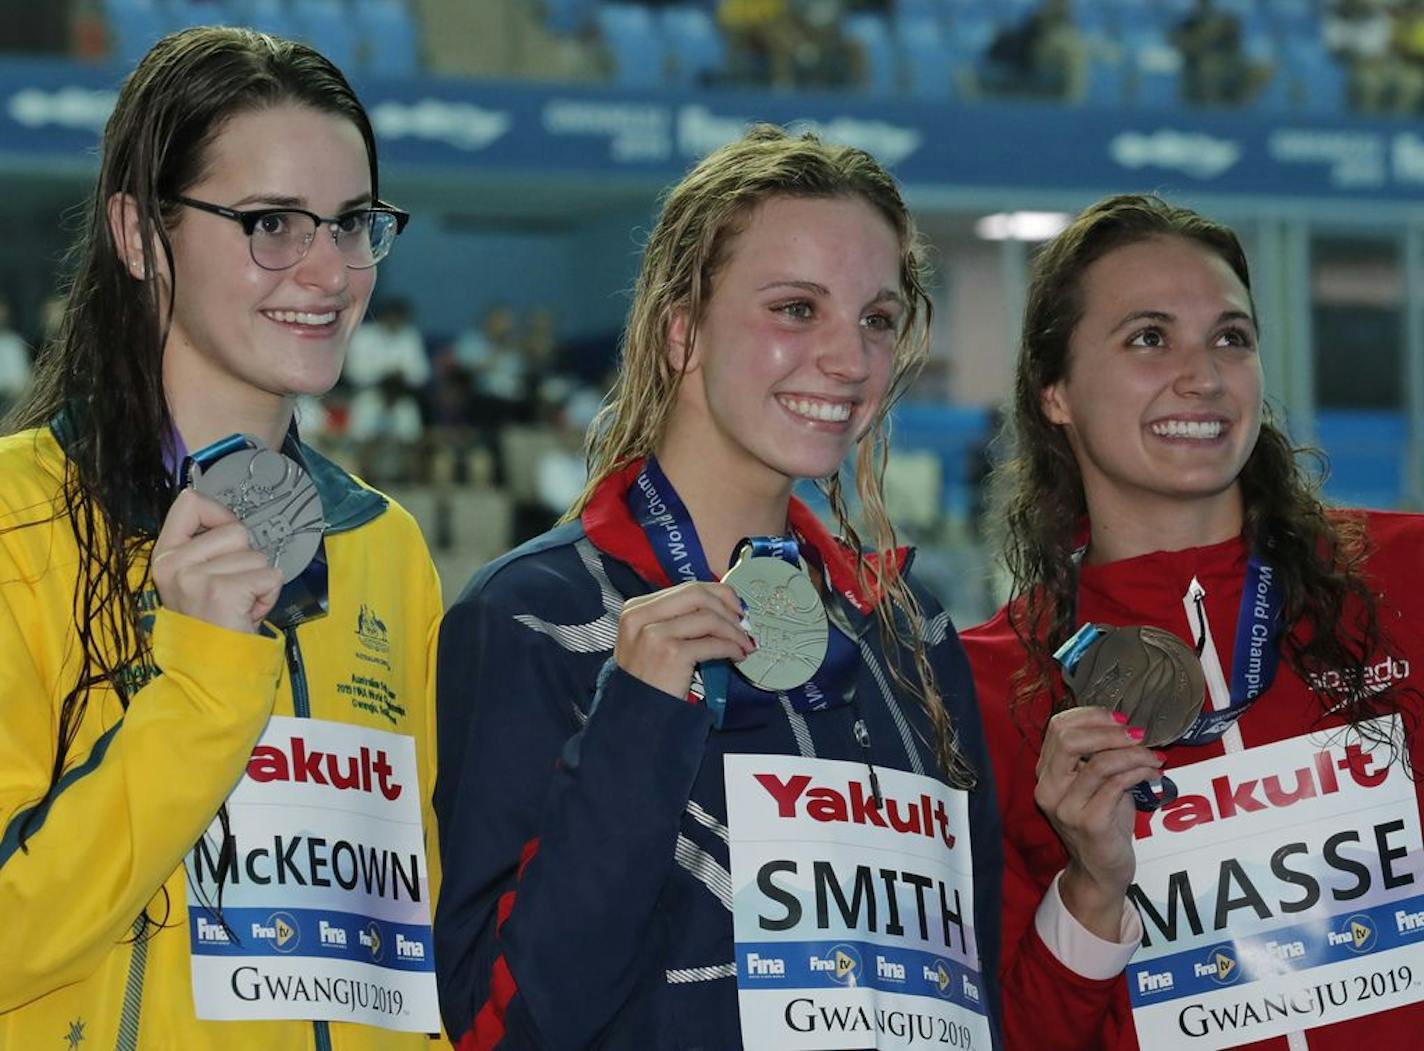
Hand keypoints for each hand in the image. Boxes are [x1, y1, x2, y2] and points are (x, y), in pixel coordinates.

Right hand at [150, 490, 282, 633]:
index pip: (190, 503)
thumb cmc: (211, 621)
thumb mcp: (196, 578)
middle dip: (247, 560)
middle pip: (236, 530)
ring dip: (259, 581)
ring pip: (257, 556)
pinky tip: (248, 613)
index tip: (228, 538)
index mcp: (165, 555)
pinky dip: (269, 595)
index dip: (220, 514)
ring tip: (239, 605)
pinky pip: (269, 576)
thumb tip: (229, 517)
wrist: (207, 671)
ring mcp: (195, 577)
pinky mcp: (222, 591)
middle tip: (234, 590)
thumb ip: (206, 547)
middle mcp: (173, 563)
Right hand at [614, 581, 754, 699]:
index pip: (686, 588)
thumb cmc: (647, 679)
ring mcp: (654, 634)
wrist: (636, 714)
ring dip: (734, 630)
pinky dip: (732, 647)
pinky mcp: (671, 654)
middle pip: (697, 594)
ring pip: (709, 617)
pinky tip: (737, 655)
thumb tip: (719, 607)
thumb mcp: (649, 640)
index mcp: (636, 608)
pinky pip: (713, 642)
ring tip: (744, 643)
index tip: (735, 608)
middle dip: (728, 605)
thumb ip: (675, 620)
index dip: (717, 595)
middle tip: (744, 622)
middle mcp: (642, 616)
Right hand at [1034, 707, 1163, 939]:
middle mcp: (1048, 788)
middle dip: (1110, 731)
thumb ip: (1099, 756)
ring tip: (1153, 757)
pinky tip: (1154, 774)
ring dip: (1133, 754)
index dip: (1091, 716)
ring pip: (1099, 762)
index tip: (1121, 719)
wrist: (1100, 872)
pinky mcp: (1089, 823)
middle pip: (1068, 738)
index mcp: (1045, 773)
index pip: (1058, 727)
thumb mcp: (1094, 784)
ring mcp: (1066, 807)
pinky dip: (1139, 772)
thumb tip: (1128, 726)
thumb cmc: (1102, 823)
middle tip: (1138, 735)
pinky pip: (1116, 785)